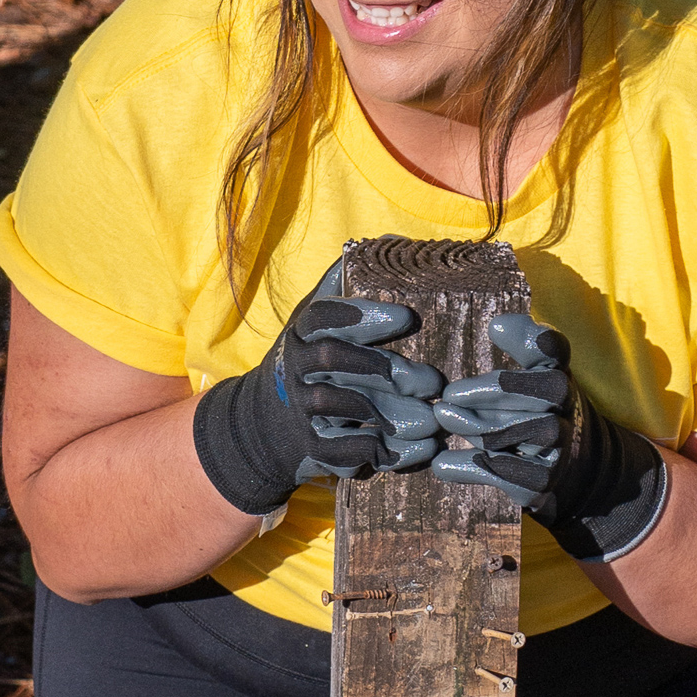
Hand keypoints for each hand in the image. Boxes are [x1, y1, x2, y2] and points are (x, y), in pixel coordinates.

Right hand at [192, 261, 443, 516]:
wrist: (266, 425)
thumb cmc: (309, 364)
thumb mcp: (314, 324)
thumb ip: (339, 290)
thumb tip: (371, 245)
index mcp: (304, 333)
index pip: (324, 314)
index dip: (362, 314)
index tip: (407, 318)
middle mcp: (298, 367)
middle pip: (333, 358)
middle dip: (382, 366)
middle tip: (431, 381)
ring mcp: (302, 408)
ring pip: (340, 404)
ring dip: (388, 413)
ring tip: (430, 421)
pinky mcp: (312, 446)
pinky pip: (343, 449)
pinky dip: (381, 451)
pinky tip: (420, 450)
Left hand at [431, 313, 669, 561]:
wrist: (578, 466)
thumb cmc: (544, 407)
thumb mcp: (542, 372)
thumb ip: (524, 343)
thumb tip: (496, 325)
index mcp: (560, 375)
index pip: (551, 350)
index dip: (527, 338)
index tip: (493, 328)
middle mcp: (565, 410)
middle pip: (526, 396)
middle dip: (486, 393)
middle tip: (447, 395)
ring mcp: (556, 449)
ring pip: (510, 436)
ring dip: (472, 426)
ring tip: (443, 417)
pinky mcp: (540, 482)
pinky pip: (499, 474)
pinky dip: (466, 467)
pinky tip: (442, 462)